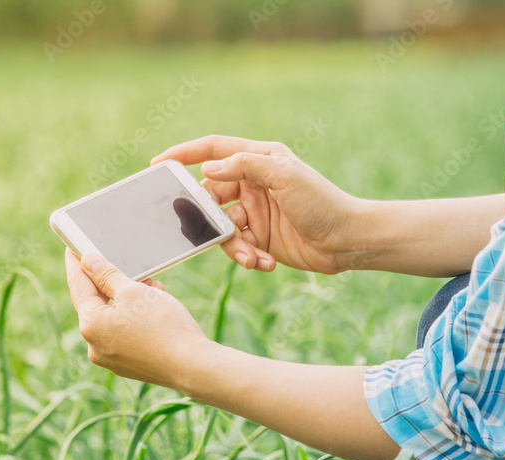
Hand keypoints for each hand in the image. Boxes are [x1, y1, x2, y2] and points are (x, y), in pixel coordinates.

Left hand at [64, 249, 211, 387]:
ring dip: (128, 299)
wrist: (192, 365)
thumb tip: (87, 262)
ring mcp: (112, 359)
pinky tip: (154, 306)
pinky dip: (135, 318)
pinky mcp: (130, 365)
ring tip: (150, 285)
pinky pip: (125, 334)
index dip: (76, 264)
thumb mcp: (133, 290)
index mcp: (91, 325)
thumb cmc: (163, 325)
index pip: (78, 286)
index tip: (72, 249)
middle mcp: (95, 346)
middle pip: (96, 304)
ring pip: (114, 319)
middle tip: (120, 263)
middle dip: (111, 282)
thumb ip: (107, 275)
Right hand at [152, 135, 362, 274]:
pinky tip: (266, 263)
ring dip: (233, 245)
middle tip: (210, 229)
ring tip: (252, 256)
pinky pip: (238, 247)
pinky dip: (248, 257)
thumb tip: (209, 168)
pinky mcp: (259, 237)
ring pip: (221, 227)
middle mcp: (253, 183)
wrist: (348, 241)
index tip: (157, 165)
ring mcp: (255, 211)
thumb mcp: (284, 175)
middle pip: (210, 195)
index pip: (213, 150)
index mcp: (259, 159)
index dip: (184, 155)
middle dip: (207, 216)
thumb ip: (245, 165)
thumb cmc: (322, 202)